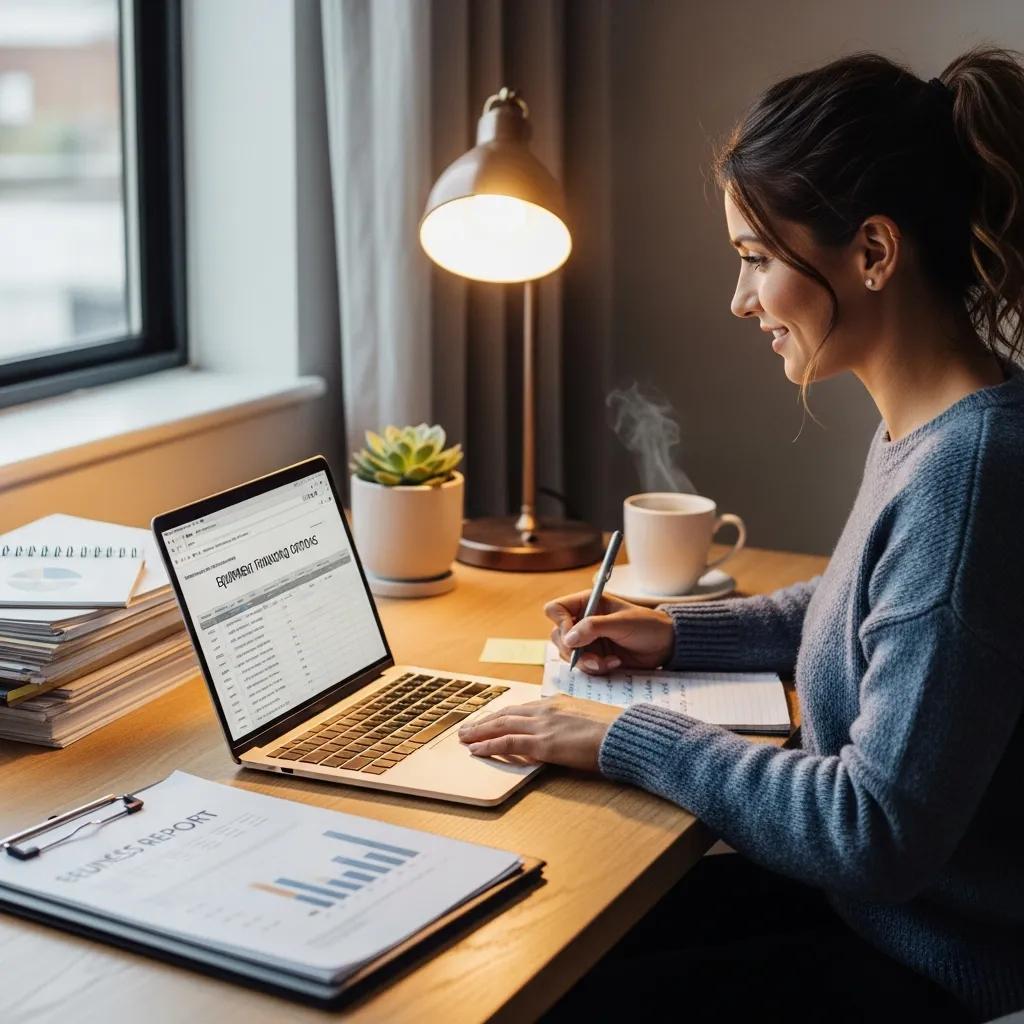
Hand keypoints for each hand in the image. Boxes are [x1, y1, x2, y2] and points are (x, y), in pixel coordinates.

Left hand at [458, 695, 623, 770]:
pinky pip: (508, 743)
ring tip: (464, 738)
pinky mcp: (543, 743)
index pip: (522, 708)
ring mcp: (543, 725)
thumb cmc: (614, 730)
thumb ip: (570, 722)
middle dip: (484, 721)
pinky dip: (489, 746)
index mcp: (557, 702)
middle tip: (467, 728)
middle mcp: (546, 709)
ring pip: (501, 725)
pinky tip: (476, 750)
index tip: (489, 719)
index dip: (502, 714)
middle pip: (507, 714)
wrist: (625, 735)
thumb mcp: (588, 718)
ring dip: (479, 732)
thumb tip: (563, 732)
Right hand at [545, 590, 674, 674]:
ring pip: (567, 654)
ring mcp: (587, 640)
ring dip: (586, 662)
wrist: (665, 645)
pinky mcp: (594, 656)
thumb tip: (568, 638)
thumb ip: (593, 628)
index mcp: (587, 603)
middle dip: (573, 651)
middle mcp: (582, 620)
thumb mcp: (621, 623)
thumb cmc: (647, 626)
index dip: (561, 624)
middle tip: (593, 658)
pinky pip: (582, 666)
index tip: (574, 638)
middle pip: (557, 635)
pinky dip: (595, 669)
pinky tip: (614, 663)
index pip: (556, 610)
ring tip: (607, 662)